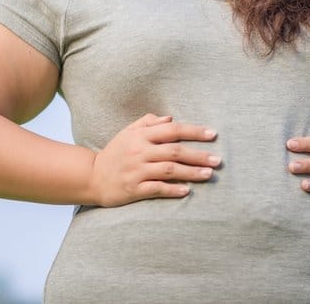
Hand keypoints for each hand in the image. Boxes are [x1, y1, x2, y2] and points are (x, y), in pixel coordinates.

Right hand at [90, 113, 219, 206]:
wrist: (92, 177)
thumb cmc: (115, 153)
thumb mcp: (128, 132)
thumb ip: (148, 123)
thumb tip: (170, 118)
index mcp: (141, 136)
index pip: (172, 130)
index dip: (194, 131)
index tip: (213, 134)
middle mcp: (140, 151)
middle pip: (175, 151)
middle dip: (198, 155)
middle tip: (218, 160)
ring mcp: (137, 171)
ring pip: (169, 170)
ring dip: (191, 172)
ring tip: (209, 174)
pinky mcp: (134, 189)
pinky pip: (157, 189)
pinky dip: (173, 190)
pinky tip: (187, 191)